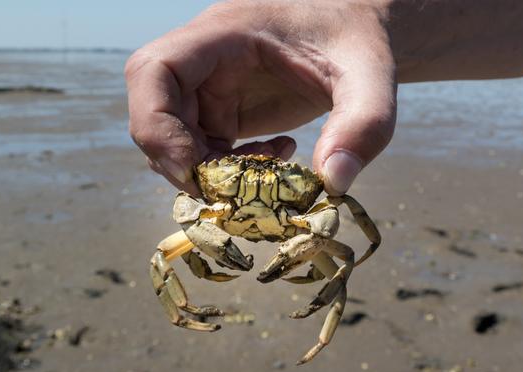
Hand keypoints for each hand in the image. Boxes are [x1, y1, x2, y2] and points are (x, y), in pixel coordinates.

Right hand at [125, 0, 395, 194]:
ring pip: (175, 141)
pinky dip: (229, 171)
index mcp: (222, 35)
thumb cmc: (359, 39)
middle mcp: (204, 61)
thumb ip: (362, 124)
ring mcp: (210, 87)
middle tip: (236, 189)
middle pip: (154, 115)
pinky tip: (276, 157)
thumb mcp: (369, 75)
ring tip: (270, 168)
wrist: (358, 30)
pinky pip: (203, 150)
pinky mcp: (224, 110)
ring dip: (210, 172)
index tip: (194, 171)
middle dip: (185, 162)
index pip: (152, 71)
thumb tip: (333, 183)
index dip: (156, 125)